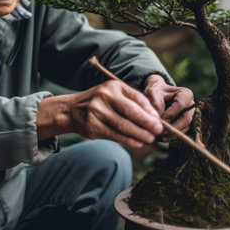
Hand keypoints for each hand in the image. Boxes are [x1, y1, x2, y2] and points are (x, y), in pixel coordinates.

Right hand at [37, 79, 163, 147]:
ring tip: (150, 139)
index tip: (159, 120)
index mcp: (113, 86)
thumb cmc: (99, 102)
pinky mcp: (93, 126)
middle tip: (159, 131)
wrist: (71, 110)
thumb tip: (154, 117)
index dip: (150, 111)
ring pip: (124, 126)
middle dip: (148, 123)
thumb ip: (131, 102)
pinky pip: (115, 135)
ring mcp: (97, 111)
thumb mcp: (113, 94)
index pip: (137, 98)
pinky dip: (129, 140)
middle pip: (131, 112)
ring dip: (140, 134)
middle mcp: (104, 96)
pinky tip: (138, 142)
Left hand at [143, 74, 194, 140]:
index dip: (170, 114)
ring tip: (160, 137)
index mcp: (186, 94)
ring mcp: (189, 115)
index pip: (180, 105)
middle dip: (173, 127)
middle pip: (185, 119)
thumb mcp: (153, 95)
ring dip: (173, 133)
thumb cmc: (155, 92)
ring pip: (184, 127)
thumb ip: (157, 106)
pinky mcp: (185, 123)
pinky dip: (172, 135)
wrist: (156, 95)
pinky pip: (181, 132)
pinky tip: (162, 138)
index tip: (160, 120)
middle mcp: (191, 105)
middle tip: (161, 132)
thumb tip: (160, 122)